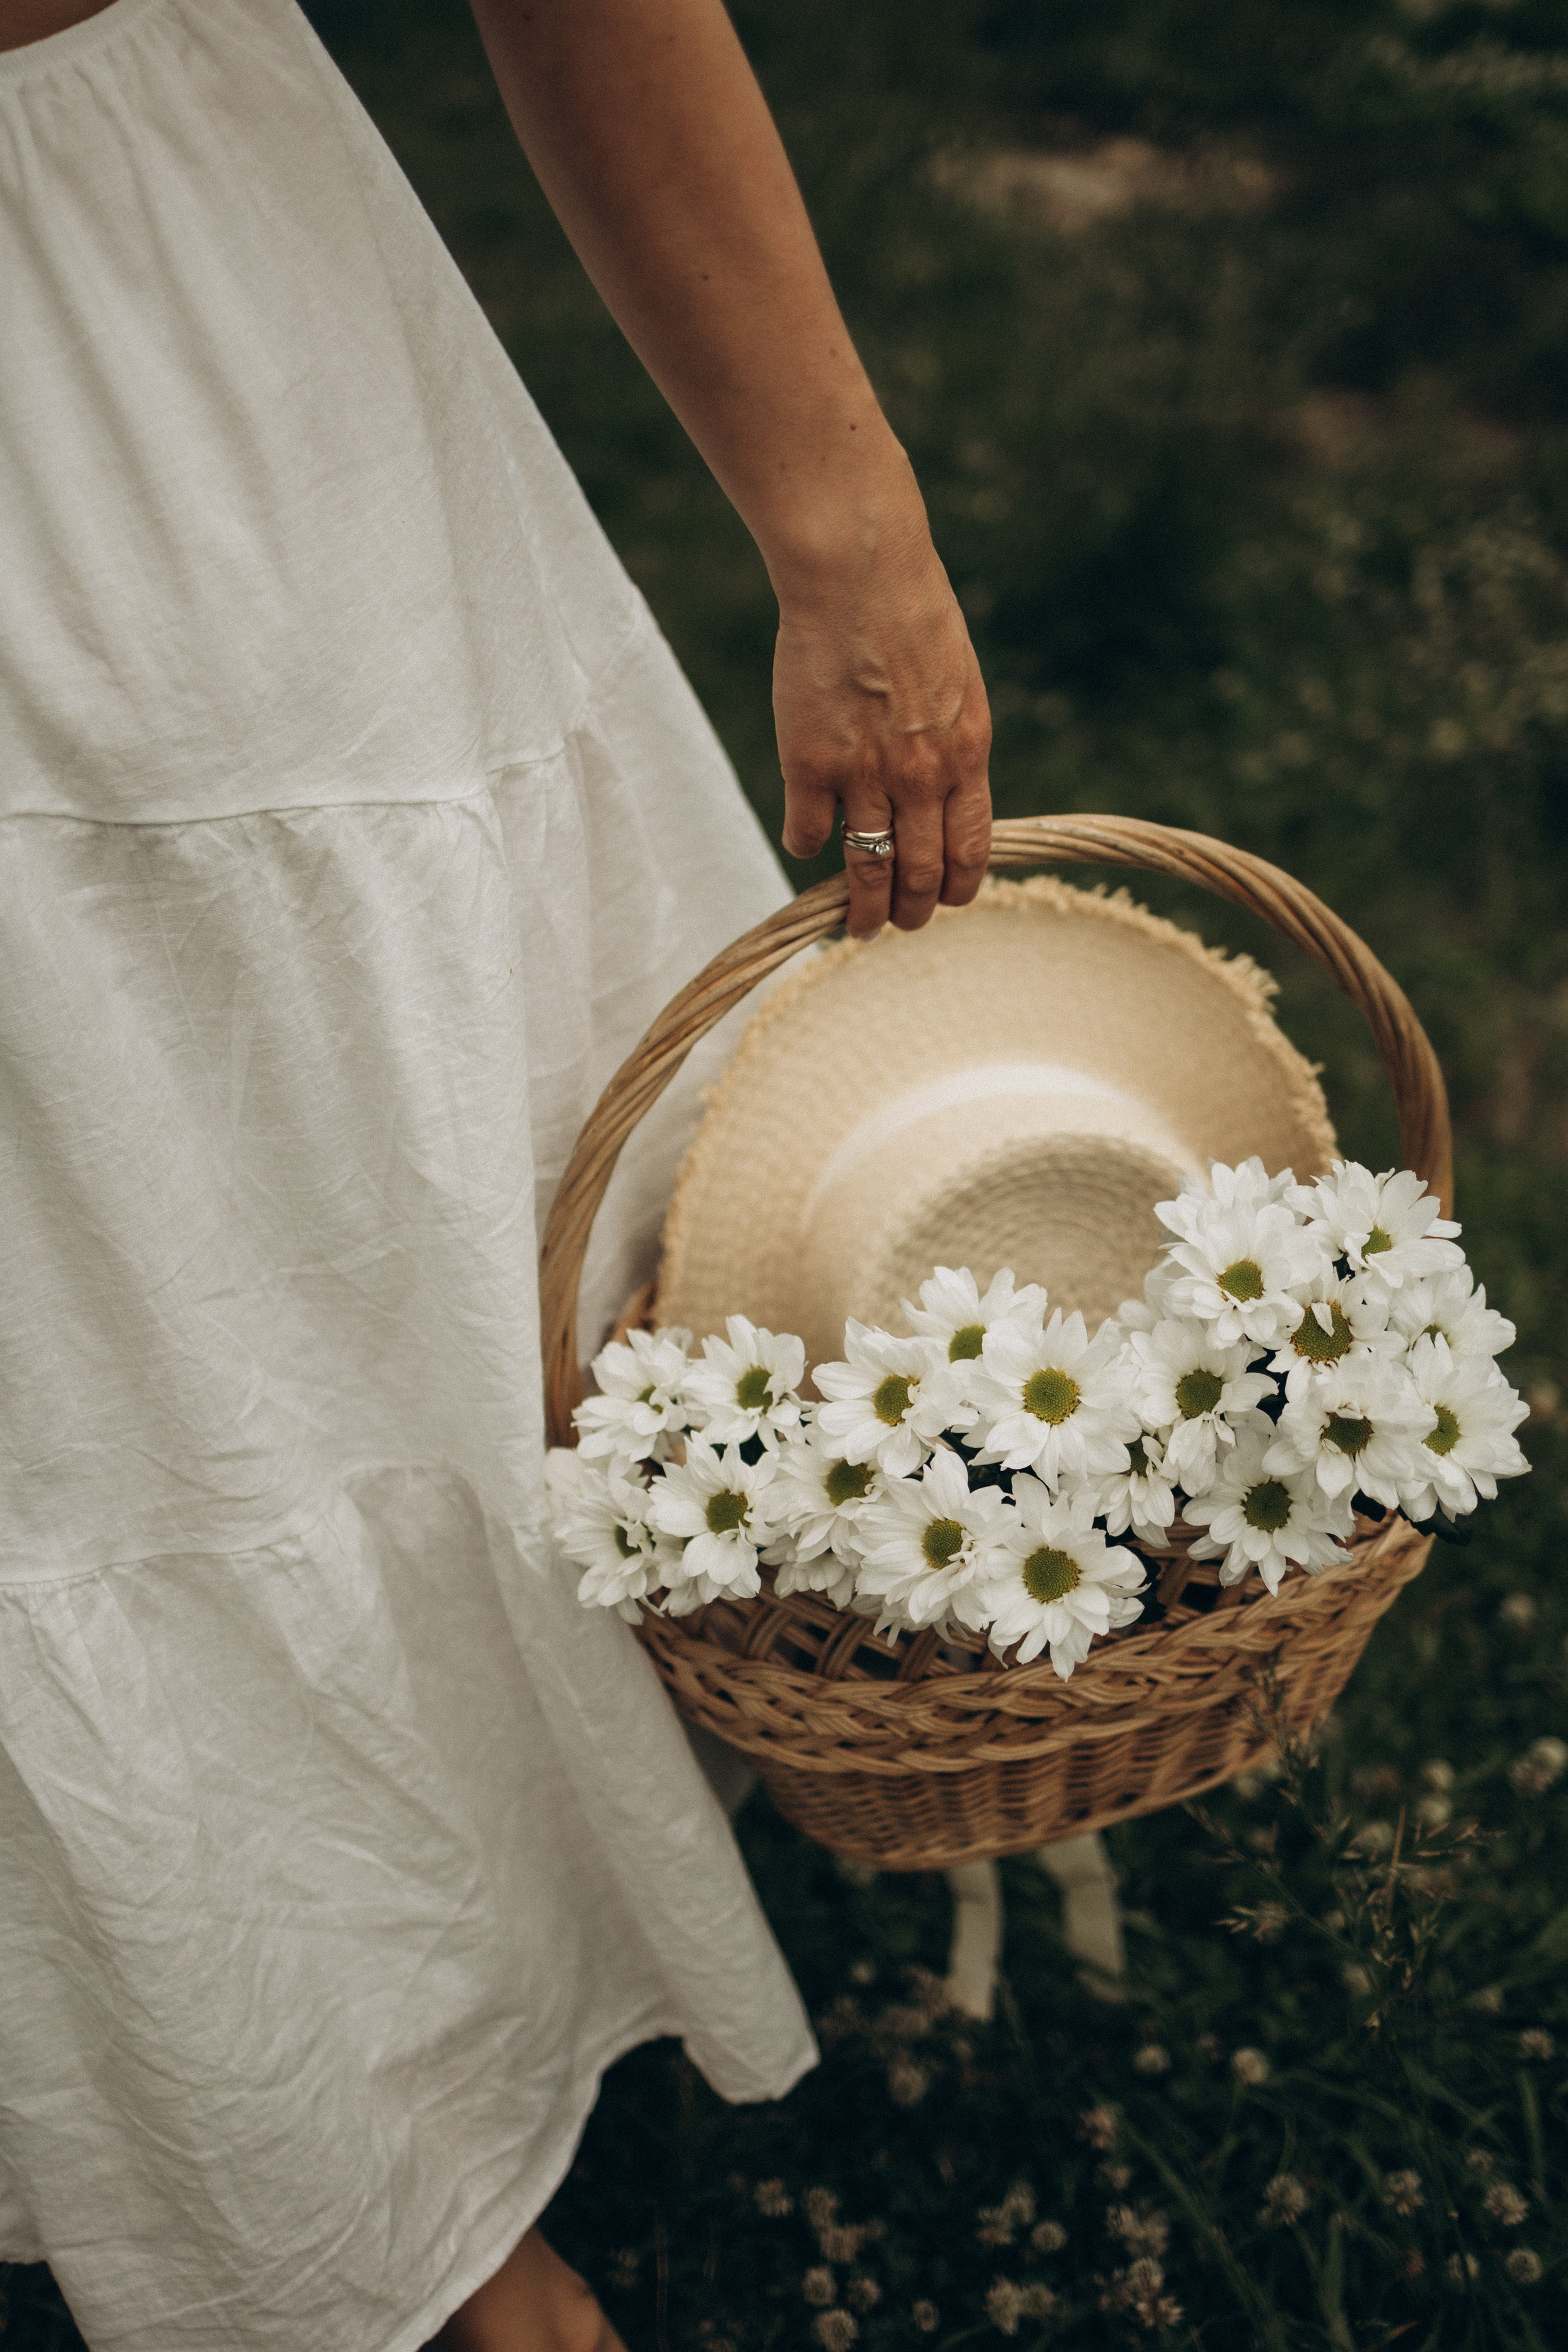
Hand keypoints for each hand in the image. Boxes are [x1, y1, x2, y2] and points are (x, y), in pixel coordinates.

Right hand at [773, 513, 991, 937]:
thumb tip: (943, 800)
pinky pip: (807, 833)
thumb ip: (953, 749)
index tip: (944, 902)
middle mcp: (921, 777)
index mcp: (966, 757)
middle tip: (894, 926)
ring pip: (865, 871)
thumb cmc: (913, 619)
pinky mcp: (808, 765)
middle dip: (910, 913)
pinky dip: (806, 847)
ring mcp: (864, 775)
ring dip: (860, 910)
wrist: (860, 575)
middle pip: (919, 875)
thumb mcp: (958, 690)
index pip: (970, 853)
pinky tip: (806, 842)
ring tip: (853, 928)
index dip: (957, 889)